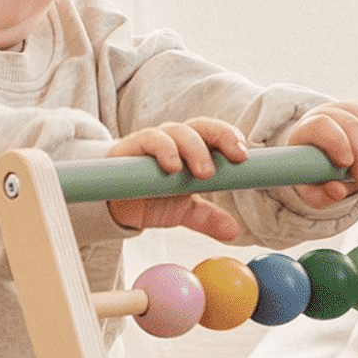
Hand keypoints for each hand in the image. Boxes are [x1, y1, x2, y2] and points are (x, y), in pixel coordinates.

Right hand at [104, 117, 249, 242]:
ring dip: (195, 149)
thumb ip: (208, 218)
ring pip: (179, 131)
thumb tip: (234, 231)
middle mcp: (176, 140)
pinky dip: (163, 149)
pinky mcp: (132, 147)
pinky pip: (150, 140)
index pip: (216, 135)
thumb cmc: (150, 197)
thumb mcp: (183, 211)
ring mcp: (154, 141)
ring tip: (203, 173)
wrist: (113, 203)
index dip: (231, 139)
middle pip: (202, 126)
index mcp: (193, 150)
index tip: (244, 158)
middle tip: (235, 158)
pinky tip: (172, 166)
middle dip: (222, 137)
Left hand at [284, 103, 357, 209]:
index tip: (347, 164)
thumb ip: (321, 194)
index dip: (337, 142)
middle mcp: (332, 112)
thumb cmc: (315, 173)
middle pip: (353, 124)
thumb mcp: (312, 190)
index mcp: (309, 127)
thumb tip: (337, 191)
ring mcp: (354, 109)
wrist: (325, 156)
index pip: (323, 124)